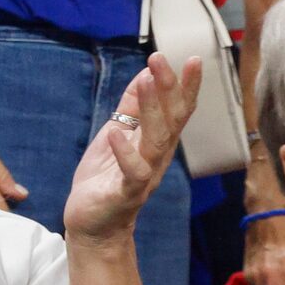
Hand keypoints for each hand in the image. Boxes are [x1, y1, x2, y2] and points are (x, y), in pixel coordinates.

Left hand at [65, 55, 200, 244]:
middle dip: (168, 88)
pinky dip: (125, 153)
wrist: (94, 225)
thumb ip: (131, 108)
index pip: (177, 110)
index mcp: (156, 142)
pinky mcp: (125, 193)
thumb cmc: (106, 178)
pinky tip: (116, 132)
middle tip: (160, 58)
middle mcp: (157, 157)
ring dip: (152, 109)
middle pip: (171, 119)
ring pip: (156, 140)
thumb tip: (144, 74)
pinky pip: (132, 173)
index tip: (191, 59)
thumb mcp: (117, 134)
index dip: (186, 86)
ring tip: (145, 80)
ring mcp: (144, 175)